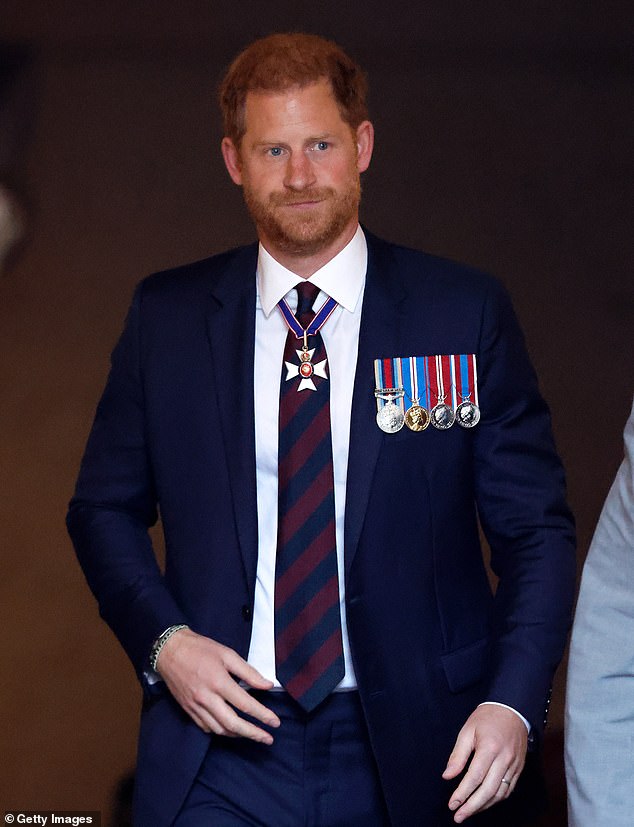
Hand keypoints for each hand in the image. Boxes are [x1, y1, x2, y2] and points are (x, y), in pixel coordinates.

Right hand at [156, 628, 280, 743]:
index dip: (263, 715)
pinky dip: (221, 731)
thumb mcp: (227, 654)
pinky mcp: (188, 710)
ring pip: (219, 730)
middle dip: (253, 734)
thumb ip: (248, 672)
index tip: (275, 722)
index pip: (245, 704)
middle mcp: (207, 698)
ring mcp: (196, 706)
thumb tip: (267, 685)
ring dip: (238, 735)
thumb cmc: (200, 649)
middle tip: (267, 739)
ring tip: (252, 734)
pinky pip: (206, 727)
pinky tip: (230, 729)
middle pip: (233, 724)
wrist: (170, 651)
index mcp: (218, 682)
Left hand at [442, 705, 527, 822]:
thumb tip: (447, 775)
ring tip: (469, 812)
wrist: (512, 709)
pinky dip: (496, 799)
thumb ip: (458, 755)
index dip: (462, 793)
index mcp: (489, 747)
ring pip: (499, 793)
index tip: (452, 804)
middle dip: (472, 806)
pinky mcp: (519, 768)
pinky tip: (485, 803)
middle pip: (488, 790)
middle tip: (458, 816)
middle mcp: (504, 759)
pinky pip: (508, 790)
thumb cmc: (487, 718)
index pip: (474, 777)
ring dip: (483, 806)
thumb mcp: (467, 730)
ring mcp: (514, 765)